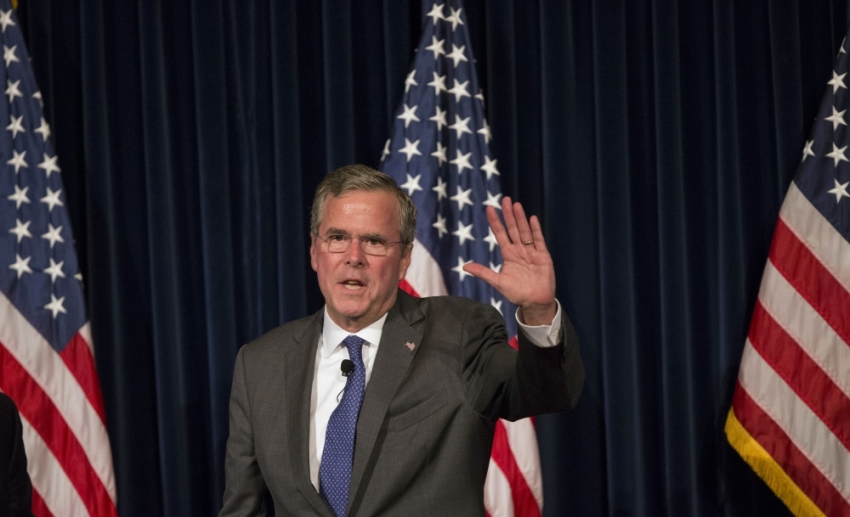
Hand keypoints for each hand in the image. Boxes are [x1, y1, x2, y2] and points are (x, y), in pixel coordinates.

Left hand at [463, 196, 556, 325]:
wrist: (535, 302)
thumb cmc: (517, 293)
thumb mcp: (497, 282)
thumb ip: (483, 272)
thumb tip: (464, 266)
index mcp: (508, 255)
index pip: (500, 234)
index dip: (495, 221)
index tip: (489, 208)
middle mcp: (519, 250)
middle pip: (512, 229)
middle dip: (508, 215)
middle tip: (505, 199)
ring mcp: (531, 252)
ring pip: (524, 231)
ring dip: (520, 218)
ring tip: (515, 205)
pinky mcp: (542, 256)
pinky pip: (538, 240)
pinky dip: (535, 229)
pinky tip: (532, 218)